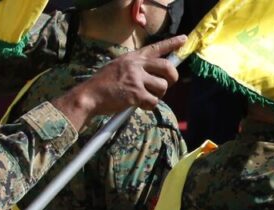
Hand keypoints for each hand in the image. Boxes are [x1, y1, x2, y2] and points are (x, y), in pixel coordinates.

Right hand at [53, 36, 184, 130]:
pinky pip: (154, 101)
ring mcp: (137, 78)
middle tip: (167, 84)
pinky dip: (148, 106)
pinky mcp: (136, 93)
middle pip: (167, 67)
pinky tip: (137, 104)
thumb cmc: (104, 84)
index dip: (172, 43)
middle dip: (172, 78)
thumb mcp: (119, 67)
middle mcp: (136, 65)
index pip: (156, 47)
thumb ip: (137, 67)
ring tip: (143, 97)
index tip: (184, 39)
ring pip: (162, 87)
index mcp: (132, 57)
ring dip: (157, 95)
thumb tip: (157, 74)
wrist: (89, 96)